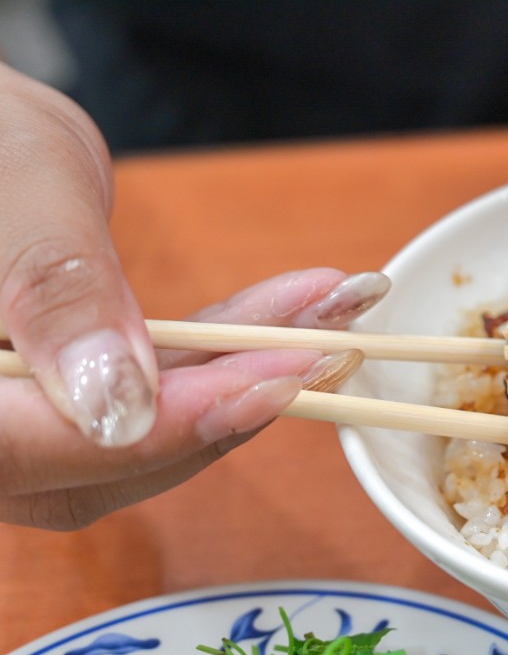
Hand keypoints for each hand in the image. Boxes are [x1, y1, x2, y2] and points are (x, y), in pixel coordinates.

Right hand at [0, 64, 390, 528]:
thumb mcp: (20, 193)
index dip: (156, 432)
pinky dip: (219, 357)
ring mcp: (15, 427)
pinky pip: (147, 396)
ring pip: (138, 433)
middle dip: (227, 401)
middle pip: (95, 461)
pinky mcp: (61, 404)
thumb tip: (118, 406)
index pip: (26, 449)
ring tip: (328, 314)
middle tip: (324, 348)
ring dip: (242, 375)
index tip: (265, 385)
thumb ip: (58, 293)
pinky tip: (291, 314)